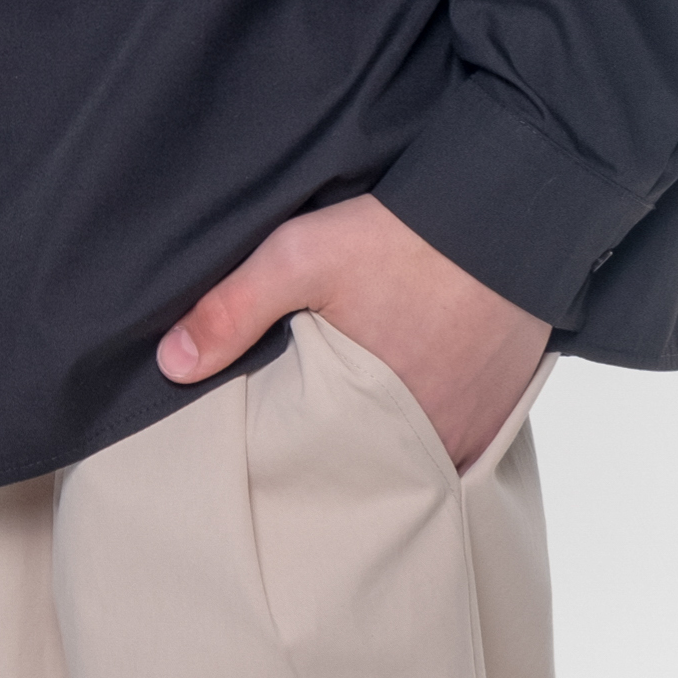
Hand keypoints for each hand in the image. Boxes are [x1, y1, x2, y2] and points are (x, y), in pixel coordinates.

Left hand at [155, 194, 550, 468]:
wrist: (505, 210)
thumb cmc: (401, 237)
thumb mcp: (302, 257)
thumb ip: (234, 310)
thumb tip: (172, 363)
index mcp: (371, 418)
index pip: (316, 468)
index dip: (290, 458)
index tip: (268, 446)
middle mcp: (427, 441)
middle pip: (365, 467)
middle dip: (336, 456)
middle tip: (308, 430)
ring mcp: (470, 432)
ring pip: (410, 457)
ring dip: (383, 441)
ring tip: (355, 410)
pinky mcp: (500, 413)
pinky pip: (454, 442)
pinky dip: (428, 428)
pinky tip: (410, 395)